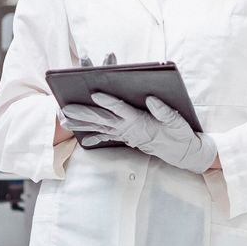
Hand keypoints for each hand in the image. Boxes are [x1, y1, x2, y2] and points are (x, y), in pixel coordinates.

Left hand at [61, 93, 216, 173]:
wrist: (182, 152)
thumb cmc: (179, 134)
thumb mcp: (176, 120)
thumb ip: (163, 111)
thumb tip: (151, 99)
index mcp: (140, 122)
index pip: (121, 110)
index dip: (108, 102)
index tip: (95, 93)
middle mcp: (129, 129)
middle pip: (102, 120)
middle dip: (83, 114)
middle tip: (65, 109)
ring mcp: (126, 135)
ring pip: (100, 128)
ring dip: (81, 125)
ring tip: (64, 121)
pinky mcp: (127, 138)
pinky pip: (107, 137)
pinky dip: (94, 137)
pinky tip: (83, 140)